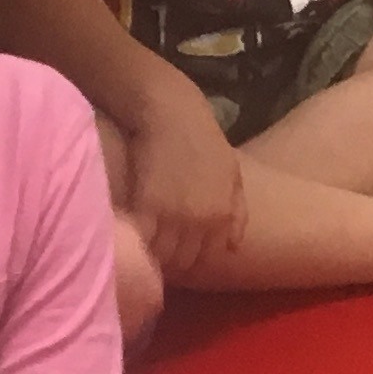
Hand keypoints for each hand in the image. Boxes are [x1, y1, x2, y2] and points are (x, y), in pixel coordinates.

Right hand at [119, 96, 247, 279]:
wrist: (171, 113)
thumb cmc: (204, 139)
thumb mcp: (232, 172)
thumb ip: (238, 211)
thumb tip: (233, 248)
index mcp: (222, 215)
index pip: (205, 258)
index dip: (191, 258)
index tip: (179, 250)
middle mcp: (200, 221)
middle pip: (182, 260)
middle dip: (172, 257)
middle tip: (159, 248)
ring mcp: (172, 217)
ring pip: (161, 254)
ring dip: (153, 251)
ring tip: (146, 242)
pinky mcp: (145, 207)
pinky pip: (142, 240)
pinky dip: (137, 240)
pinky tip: (134, 232)